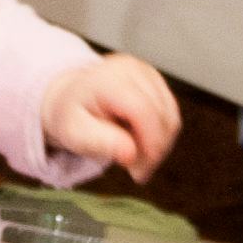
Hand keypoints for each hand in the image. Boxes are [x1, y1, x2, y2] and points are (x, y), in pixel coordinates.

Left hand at [42, 53, 180, 176]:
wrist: (71, 97)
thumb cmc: (71, 115)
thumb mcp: (72, 134)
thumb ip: (98, 143)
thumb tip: (130, 154)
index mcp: (108, 79)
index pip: (143, 111)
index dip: (149, 143)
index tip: (139, 172)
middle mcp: (131, 69)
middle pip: (161, 115)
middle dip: (154, 150)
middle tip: (136, 172)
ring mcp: (147, 72)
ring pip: (170, 116)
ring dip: (160, 145)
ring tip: (137, 160)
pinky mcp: (156, 81)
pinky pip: (170, 113)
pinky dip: (161, 135)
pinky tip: (142, 144)